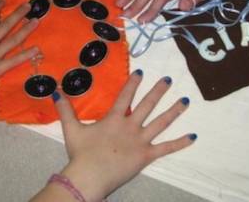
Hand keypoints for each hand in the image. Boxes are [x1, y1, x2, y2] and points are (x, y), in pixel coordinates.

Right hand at [45, 71, 194, 201]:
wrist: (89, 176)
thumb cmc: (81, 154)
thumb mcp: (71, 129)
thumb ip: (65, 110)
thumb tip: (55, 91)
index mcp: (114, 119)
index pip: (125, 96)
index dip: (133, 83)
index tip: (141, 71)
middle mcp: (130, 126)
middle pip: (148, 104)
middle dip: (158, 90)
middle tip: (168, 79)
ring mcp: (140, 140)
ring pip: (161, 122)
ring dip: (174, 110)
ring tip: (186, 100)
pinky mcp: (146, 156)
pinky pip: (166, 148)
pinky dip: (180, 143)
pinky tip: (193, 136)